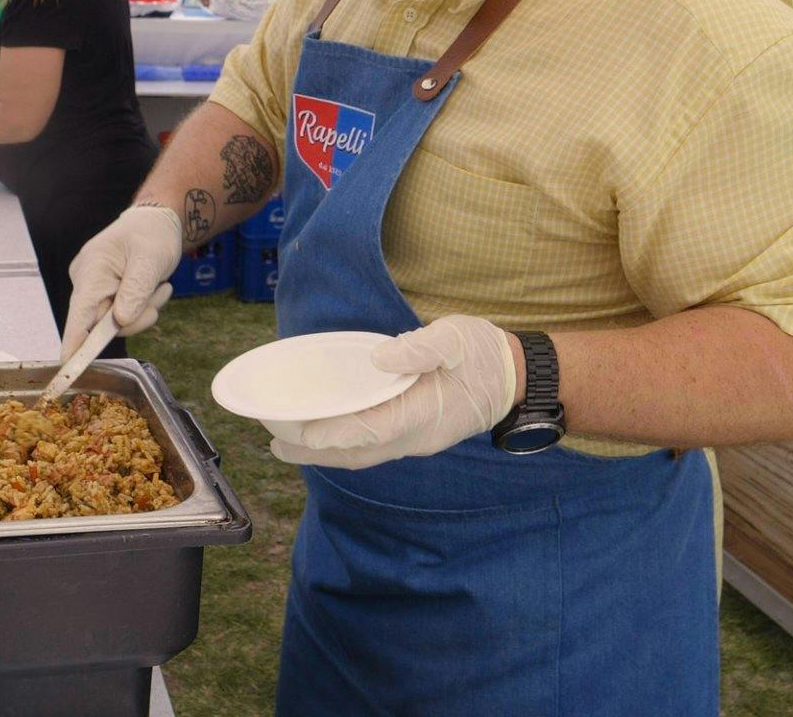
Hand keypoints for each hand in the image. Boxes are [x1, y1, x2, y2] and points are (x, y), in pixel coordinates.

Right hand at [61, 206, 184, 359]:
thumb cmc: (152, 235)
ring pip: (117, 322)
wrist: (156, 223)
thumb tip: (120, 322)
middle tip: (158, 293)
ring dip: (143, 310)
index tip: (69, 367)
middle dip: (135, 317)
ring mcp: (94, 290)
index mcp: (92, 271)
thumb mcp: (151, 260)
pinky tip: (152, 287)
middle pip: (103, 324)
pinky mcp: (103, 295)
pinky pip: (121, 315)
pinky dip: (140, 307)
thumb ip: (135, 291)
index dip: (74, 343)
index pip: (79, 314)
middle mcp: (86, 282)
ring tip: (158, 285)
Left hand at [270, 316, 522, 469]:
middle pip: (359, 453)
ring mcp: (417, 440)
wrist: (517, 378)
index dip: (335, 434)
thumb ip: (421, 348)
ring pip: (365, 454)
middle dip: (316, 453)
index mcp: (424, 413)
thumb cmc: (485, 354)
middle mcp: (416, 436)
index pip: (372, 430)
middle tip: (275, 446)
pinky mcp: (416, 435)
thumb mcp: (458, 339)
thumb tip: (380, 358)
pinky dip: (345, 443)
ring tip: (288, 443)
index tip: (302, 434)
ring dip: (326, 452)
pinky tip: (325, 432)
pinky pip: (373, 446)